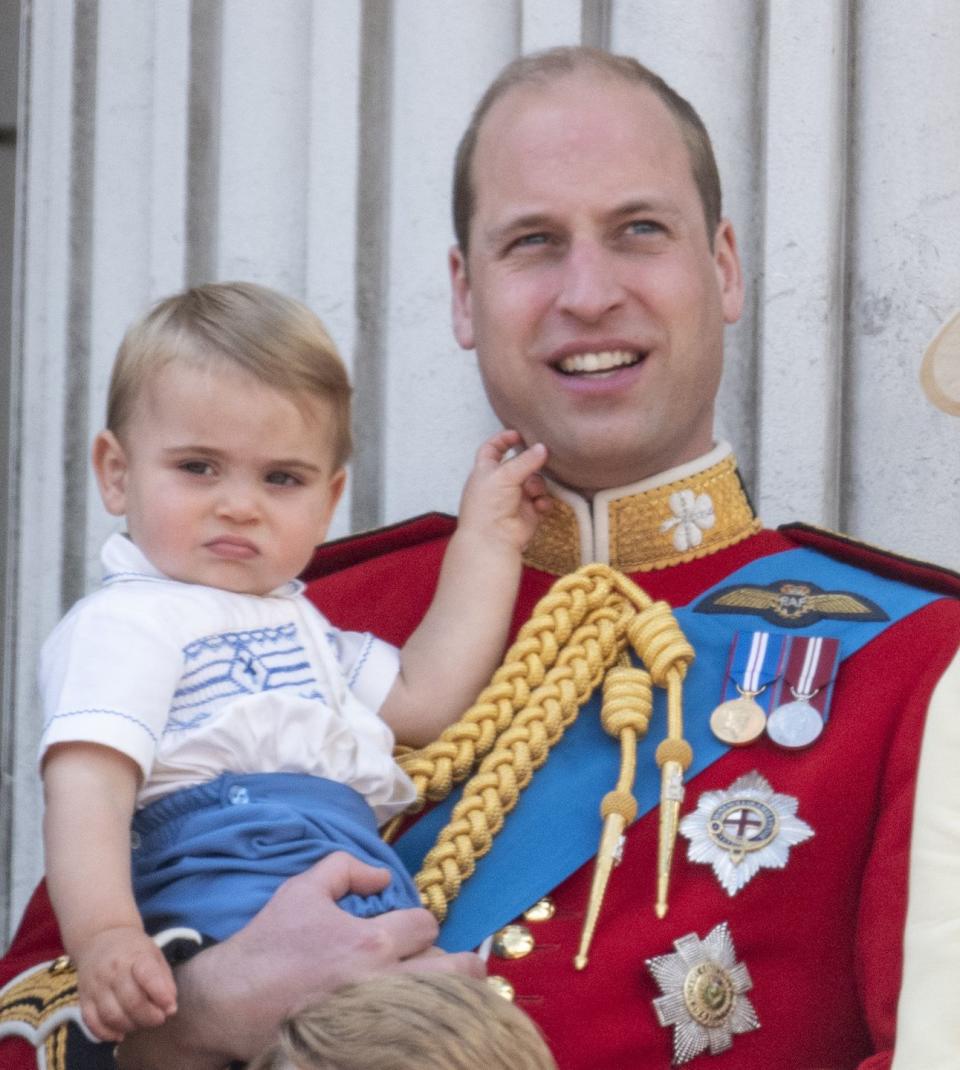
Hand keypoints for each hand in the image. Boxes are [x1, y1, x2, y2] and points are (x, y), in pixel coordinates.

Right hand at [74, 924, 176, 1041]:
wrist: (99, 939)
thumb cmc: (133, 950)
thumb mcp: (154, 955)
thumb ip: (165, 981)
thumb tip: (170, 1009)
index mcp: (135, 956)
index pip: (147, 975)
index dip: (160, 994)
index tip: (169, 1008)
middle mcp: (112, 970)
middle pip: (131, 1001)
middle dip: (149, 1017)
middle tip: (158, 1018)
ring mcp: (95, 986)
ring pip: (112, 1016)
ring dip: (130, 1026)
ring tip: (141, 1022)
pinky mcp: (83, 999)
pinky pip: (92, 1023)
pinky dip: (107, 1034)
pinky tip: (120, 1033)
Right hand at [117, 853, 483, 1067]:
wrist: (229, 1003)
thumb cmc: (267, 943)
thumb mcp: (301, 890)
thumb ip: (345, 868)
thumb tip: (382, 876)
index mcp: (371, 942)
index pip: (426, 924)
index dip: (419, 923)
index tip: (408, 930)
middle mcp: (383, 983)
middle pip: (456, 973)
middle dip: (463, 965)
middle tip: (455, 965)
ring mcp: (377, 1022)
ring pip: (444, 1011)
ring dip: (450, 997)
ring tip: (447, 995)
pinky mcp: (364, 1049)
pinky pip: (415, 1041)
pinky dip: (423, 1029)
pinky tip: (421, 1023)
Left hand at [458, 430, 549, 551]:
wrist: (492, 538)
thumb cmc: (488, 503)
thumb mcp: (504, 475)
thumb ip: (525, 460)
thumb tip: (543, 448)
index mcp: (485, 471)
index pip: (491, 449)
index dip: (503, 440)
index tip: (518, 434)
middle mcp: (500, 483)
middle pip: (520, 465)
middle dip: (530, 465)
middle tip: (539, 461)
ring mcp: (515, 498)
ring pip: (534, 482)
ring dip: (536, 485)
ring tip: (532, 493)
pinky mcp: (528, 513)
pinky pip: (542, 501)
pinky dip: (542, 502)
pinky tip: (538, 506)